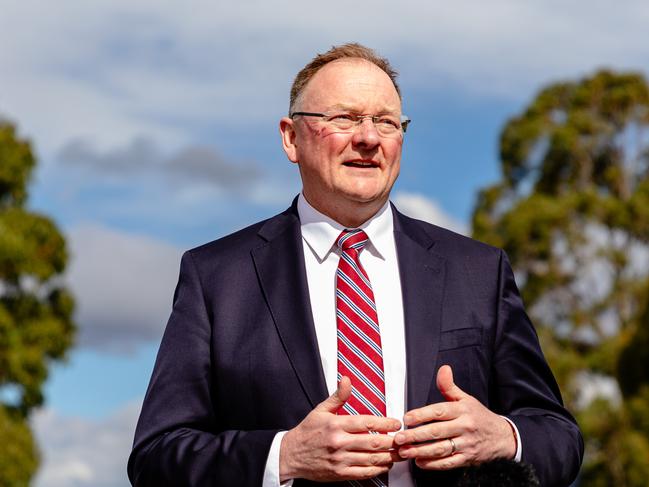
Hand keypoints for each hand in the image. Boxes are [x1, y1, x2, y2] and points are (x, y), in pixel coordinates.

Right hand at [279, 376, 403, 481]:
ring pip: (371, 459)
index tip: (396, 423)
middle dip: (392, 441)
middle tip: (403, 439)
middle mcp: (339, 442)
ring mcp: (340, 459)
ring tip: (399, 452)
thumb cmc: (307, 432)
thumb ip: (338, 396)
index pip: (367, 422)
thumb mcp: (320, 410)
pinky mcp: (339, 473)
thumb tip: (347, 380)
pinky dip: (378, 470)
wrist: (290, 455)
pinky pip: (364, 473)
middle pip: (373, 442)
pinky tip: (384, 465)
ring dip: (389, 456)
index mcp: (336, 425)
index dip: (385, 423)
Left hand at [394, 365, 516, 469]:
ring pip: (441, 448)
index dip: (421, 415)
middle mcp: (464, 427)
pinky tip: (420, 461)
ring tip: (405, 451)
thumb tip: (443, 369)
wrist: (502, 437)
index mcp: (462, 410)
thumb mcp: (466, 399)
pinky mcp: (467, 459)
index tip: (407, 418)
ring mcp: (466, 444)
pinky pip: (449, 463)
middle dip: (416, 435)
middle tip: (400, 438)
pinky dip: (433, 464)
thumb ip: (449, 386)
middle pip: (437, 431)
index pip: (439, 411)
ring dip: (421, 451)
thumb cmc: (480, 417)